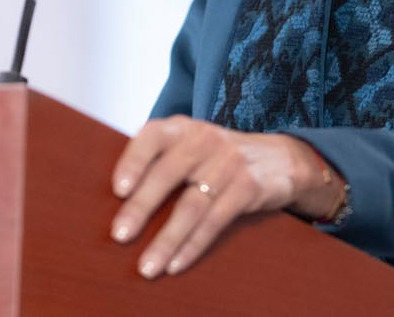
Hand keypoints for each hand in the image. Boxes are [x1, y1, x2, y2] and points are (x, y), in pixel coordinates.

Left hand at [109, 116, 346, 278]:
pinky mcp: (249, 187)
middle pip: (168, 174)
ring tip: (147, 266)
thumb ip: (159, 161)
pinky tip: (177, 263)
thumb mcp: (190, 146)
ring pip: (192, 205)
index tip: (117, 190)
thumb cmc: (217, 158)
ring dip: (167, 239)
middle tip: (120, 236)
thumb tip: (114, 200)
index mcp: (182, 128)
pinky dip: (194, 245)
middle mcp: (204, 140)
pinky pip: (216, 220)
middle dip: (142, 207)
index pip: (152, 136)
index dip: (133, 161)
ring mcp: (229, 163)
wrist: (279, 158)